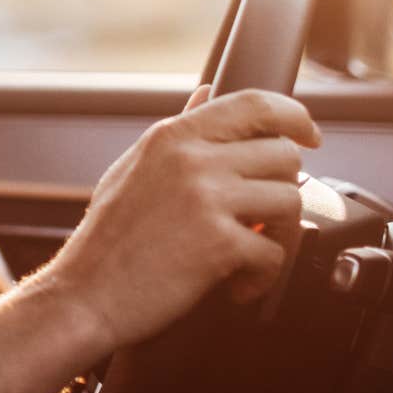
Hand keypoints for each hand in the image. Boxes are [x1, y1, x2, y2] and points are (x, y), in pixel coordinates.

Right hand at [35, 87, 321, 355]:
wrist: (83, 297)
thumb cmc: (106, 241)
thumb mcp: (134, 169)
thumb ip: (178, 131)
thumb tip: (206, 95)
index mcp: (172, 137)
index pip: (255, 103)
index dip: (294, 116)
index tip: (308, 135)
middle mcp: (192, 160)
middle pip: (284, 154)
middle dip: (283, 188)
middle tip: (263, 217)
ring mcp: (207, 199)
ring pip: (291, 200)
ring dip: (281, 234)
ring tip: (251, 253)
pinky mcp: (219, 244)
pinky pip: (275, 252)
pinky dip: (262, 277)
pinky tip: (236, 285)